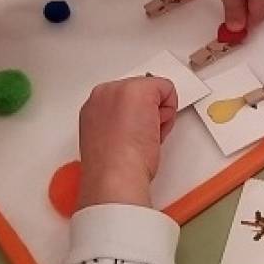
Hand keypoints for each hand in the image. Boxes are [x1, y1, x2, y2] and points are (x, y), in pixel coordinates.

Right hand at [77, 76, 177, 209]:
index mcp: (93, 107)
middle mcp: (103, 94)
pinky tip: (156, 129)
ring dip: (157, 113)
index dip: (136, 118)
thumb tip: (133, 123)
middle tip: (140, 137)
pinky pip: (167, 88)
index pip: (125, 100)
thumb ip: (118, 125)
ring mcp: (119, 89)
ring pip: (152, 90)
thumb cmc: (113, 168)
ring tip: (145, 136)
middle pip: (139, 91)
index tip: (133, 134)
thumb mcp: (109, 141)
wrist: (115, 175)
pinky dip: (170, 109)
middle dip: (147, 112)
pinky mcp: (139, 89)